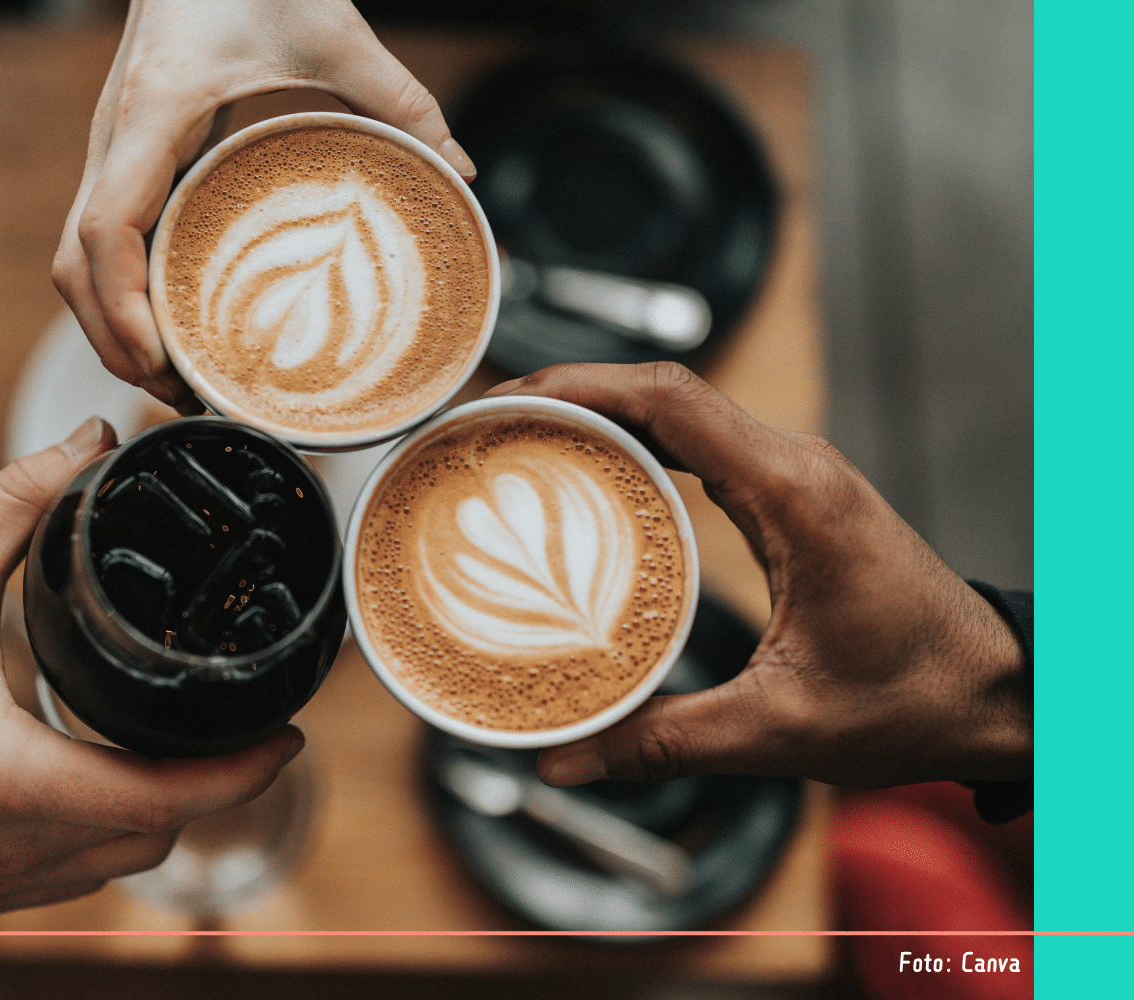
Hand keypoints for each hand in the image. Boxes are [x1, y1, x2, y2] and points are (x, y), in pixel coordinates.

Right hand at [51, 0, 475, 410]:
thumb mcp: (332, 31)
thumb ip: (400, 100)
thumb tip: (459, 171)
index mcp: (152, 114)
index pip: (104, 231)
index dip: (120, 309)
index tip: (159, 361)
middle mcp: (113, 138)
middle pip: (74, 267)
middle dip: (113, 342)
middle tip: (178, 396)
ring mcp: (111, 148)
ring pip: (75, 259)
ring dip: (110, 324)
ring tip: (172, 378)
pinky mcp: (125, 154)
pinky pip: (101, 238)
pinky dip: (120, 291)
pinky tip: (169, 321)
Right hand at [482, 364, 1030, 790]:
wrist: (998, 694)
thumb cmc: (916, 699)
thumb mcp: (779, 728)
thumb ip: (664, 741)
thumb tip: (565, 761)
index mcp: (794, 494)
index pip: (670, 398)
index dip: (576, 386)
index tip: (504, 401)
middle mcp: (795, 466)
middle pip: (662, 390)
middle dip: (567, 393)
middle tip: (486, 427)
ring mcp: (795, 476)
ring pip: (680, 411)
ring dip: (599, 415)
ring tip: (517, 443)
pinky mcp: (791, 499)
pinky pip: (699, 446)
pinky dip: (636, 446)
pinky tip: (588, 480)